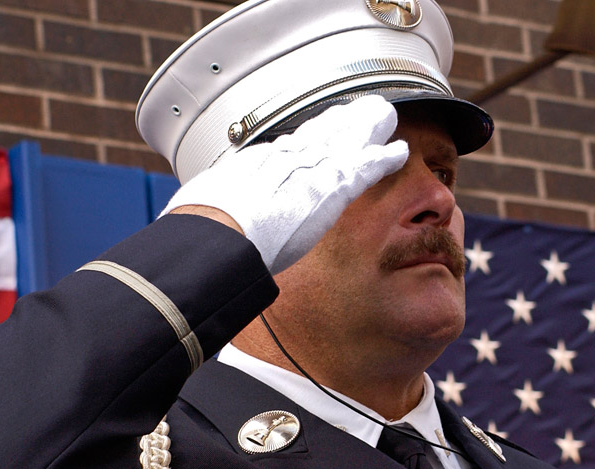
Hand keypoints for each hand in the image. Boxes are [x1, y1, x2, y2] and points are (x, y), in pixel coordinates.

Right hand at [162, 95, 408, 273]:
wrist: (220, 231)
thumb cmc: (204, 229)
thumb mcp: (202, 213)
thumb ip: (211, 214)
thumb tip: (196, 224)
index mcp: (255, 165)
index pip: (287, 147)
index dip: (307, 138)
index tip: (315, 130)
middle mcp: (285, 159)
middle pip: (319, 132)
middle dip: (339, 121)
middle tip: (356, 110)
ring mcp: (311, 169)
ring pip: (346, 140)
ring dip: (366, 128)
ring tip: (383, 118)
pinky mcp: (333, 186)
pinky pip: (367, 167)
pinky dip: (384, 158)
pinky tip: (398, 151)